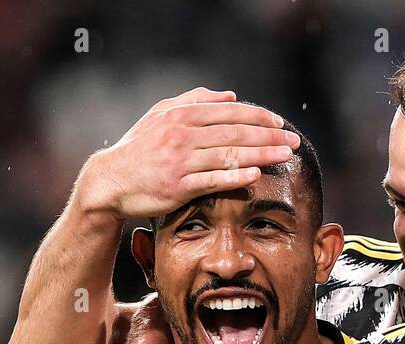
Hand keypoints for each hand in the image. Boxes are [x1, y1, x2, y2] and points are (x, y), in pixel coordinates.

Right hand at [77, 88, 298, 220]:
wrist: (111, 180)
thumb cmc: (138, 148)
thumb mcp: (161, 115)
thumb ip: (194, 100)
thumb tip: (229, 95)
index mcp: (181, 115)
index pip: (229, 113)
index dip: (258, 117)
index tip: (280, 123)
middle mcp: (182, 135)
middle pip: (235, 133)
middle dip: (269, 136)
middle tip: (293, 142)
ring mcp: (180, 161)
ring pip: (228, 155)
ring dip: (261, 154)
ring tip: (284, 156)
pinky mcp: (178, 186)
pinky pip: (212, 181)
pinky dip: (235, 177)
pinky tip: (255, 175)